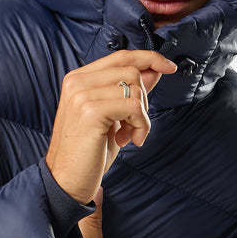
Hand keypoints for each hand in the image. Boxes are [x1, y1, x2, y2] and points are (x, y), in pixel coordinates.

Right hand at [42, 48, 177, 205]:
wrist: (67, 181)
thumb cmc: (88, 153)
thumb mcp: (114, 118)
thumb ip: (130, 92)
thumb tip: (154, 70)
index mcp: (79, 80)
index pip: (120, 56)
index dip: (148, 58)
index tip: (169, 67)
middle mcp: (78, 82)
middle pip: (131, 71)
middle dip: (143, 99)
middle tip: (134, 126)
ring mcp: (82, 94)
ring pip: (134, 87)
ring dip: (141, 115)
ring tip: (129, 135)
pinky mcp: (91, 111)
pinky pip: (133, 106)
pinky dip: (140, 124)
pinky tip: (129, 140)